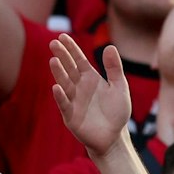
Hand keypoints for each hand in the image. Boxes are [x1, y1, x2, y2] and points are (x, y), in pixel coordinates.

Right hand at [49, 38, 133, 156]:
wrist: (114, 137)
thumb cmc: (116, 112)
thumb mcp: (119, 87)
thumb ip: (114, 68)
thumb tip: (109, 46)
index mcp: (90, 78)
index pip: (78, 60)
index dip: (71, 48)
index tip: (62, 36)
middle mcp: (79, 87)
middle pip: (69, 68)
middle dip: (62, 56)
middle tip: (53, 43)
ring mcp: (73, 101)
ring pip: (64, 84)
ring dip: (59, 73)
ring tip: (53, 60)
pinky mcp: (71, 116)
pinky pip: (64, 104)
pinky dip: (60, 97)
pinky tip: (56, 87)